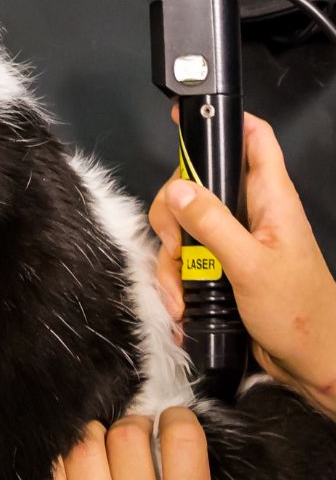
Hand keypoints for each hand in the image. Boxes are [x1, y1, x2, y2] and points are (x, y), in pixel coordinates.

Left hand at [36, 411, 225, 479]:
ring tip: (91, 446)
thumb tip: (174, 469)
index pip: (181, 439)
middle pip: (124, 436)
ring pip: (82, 454)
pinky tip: (67, 479)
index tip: (164, 420)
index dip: (170, 419)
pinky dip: (60, 475)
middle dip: (125, 426)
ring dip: (87, 441)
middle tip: (123, 435)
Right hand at [150, 112, 335, 417]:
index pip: (253, 140)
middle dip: (173, 218)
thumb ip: (213, 224)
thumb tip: (178, 189)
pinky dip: (175, 282)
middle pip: (195, 188)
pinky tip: (183, 305)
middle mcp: (250, 215)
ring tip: (182, 292)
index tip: (187, 118)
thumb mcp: (251, 265)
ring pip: (182, 230)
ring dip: (171, 262)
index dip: (223, 122)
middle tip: (175, 245)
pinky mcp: (219, 269)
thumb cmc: (298, 313)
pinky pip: (183, 263)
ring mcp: (232, 242)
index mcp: (271, 200)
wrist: (308, 361)